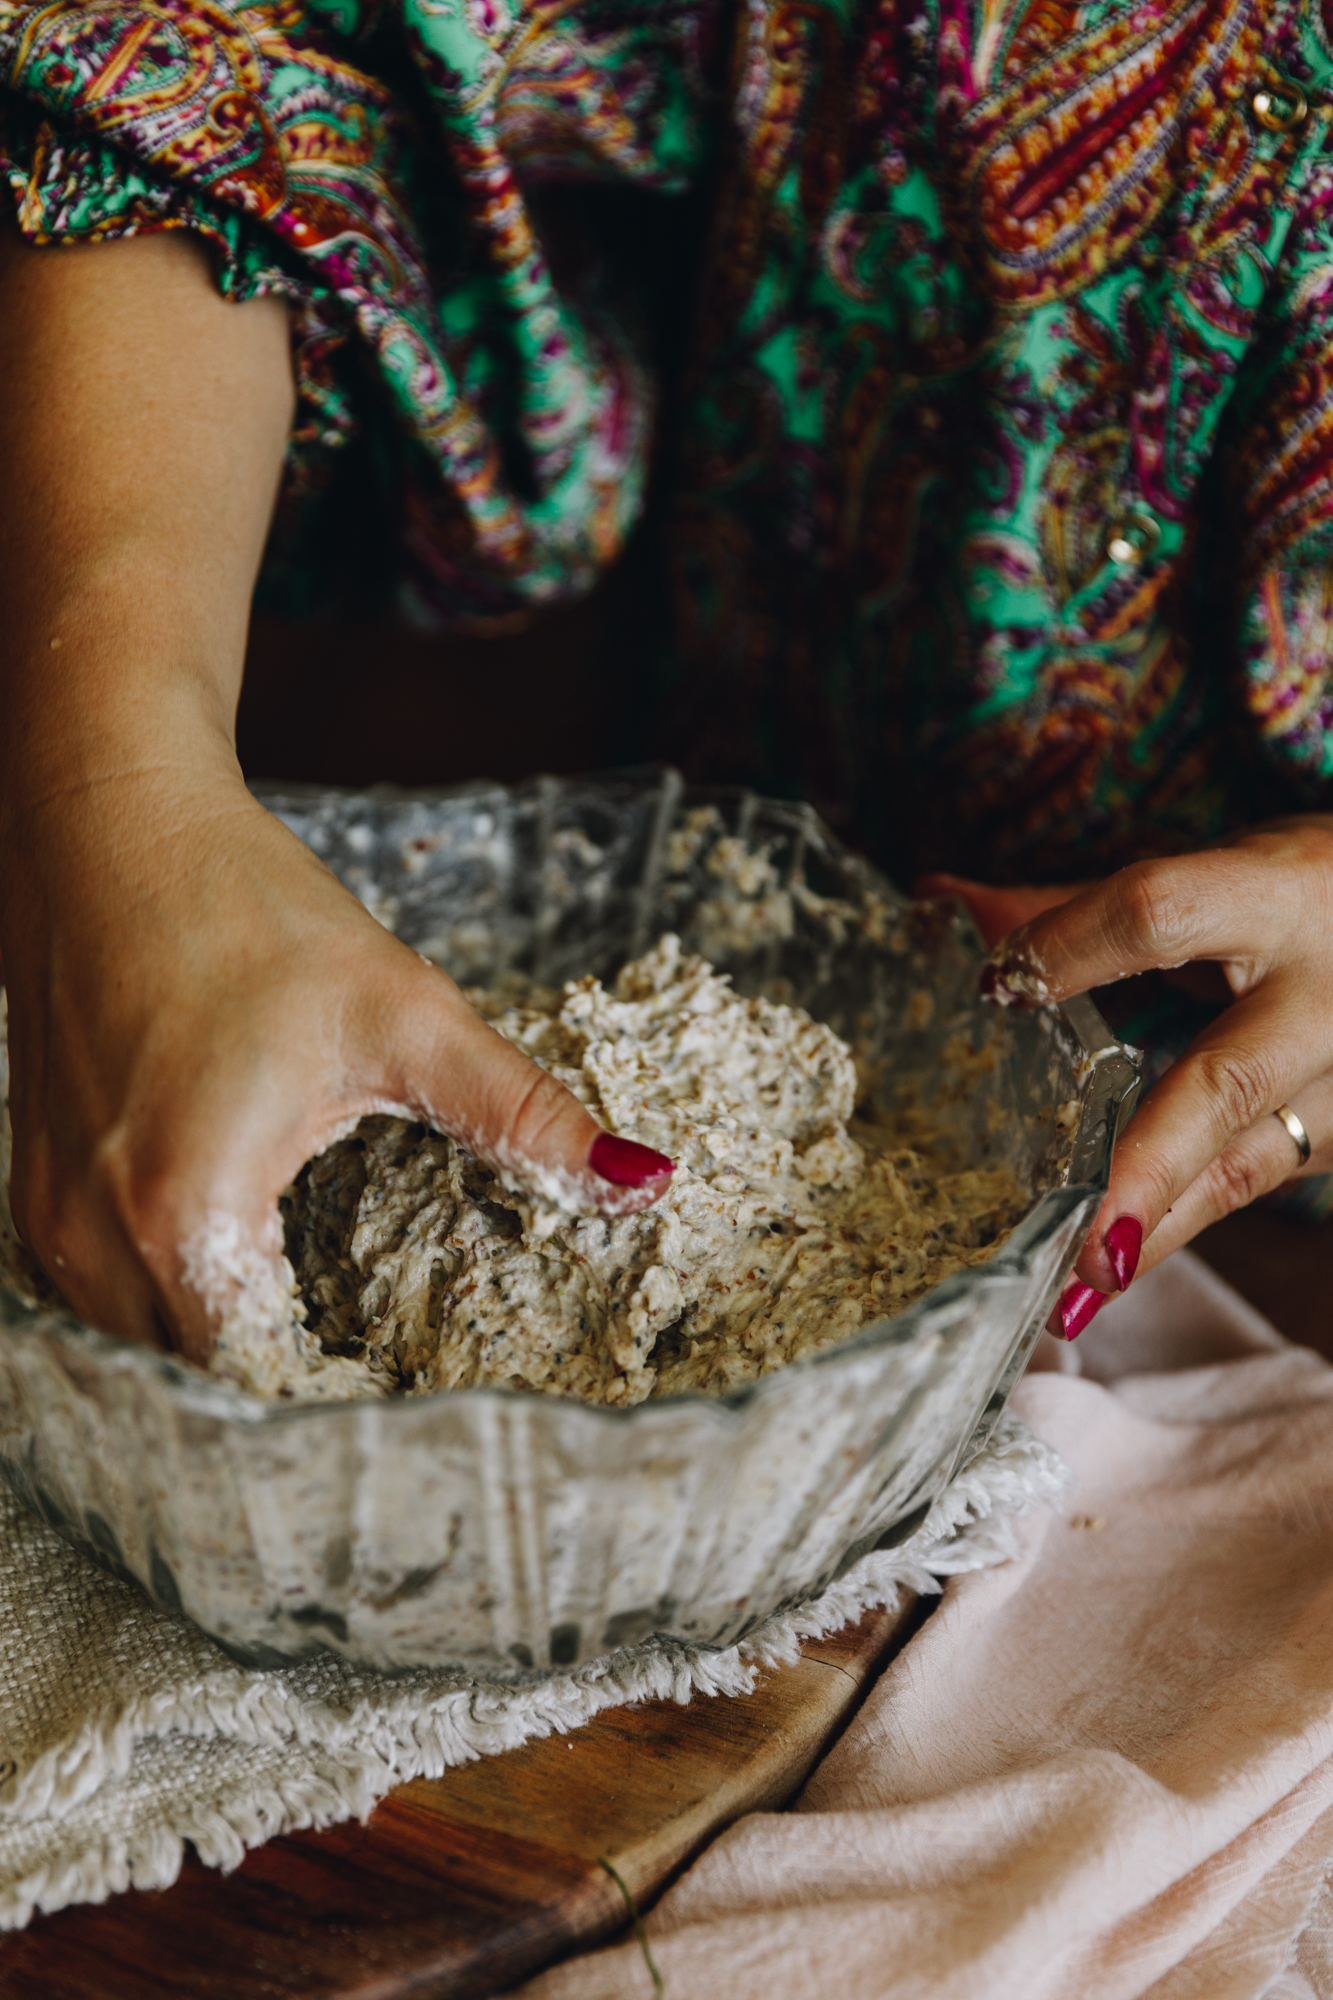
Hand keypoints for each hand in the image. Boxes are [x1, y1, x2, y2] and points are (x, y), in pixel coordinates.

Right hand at [0, 224, 667, 1363]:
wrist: (107, 819)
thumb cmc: (241, 906)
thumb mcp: (404, 1015)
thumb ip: (522, 1113)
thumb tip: (641, 1176)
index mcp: (185, 1210)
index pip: (258, 1385)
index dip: (336, 1410)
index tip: (408, 1407)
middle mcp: (93, 1236)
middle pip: (195, 1381)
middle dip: (284, 1392)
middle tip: (375, 1384)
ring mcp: (48, 1217)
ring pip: (138, 1347)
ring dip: (220, 1351)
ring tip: (311, 1343)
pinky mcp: (35, 1186)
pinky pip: (102, 1295)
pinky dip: (168, 1300)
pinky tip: (237, 1268)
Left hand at [919, 820, 1332, 1335]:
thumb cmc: (1303, 894)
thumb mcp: (1210, 876)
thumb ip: (1079, 901)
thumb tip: (943, 903)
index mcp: (1277, 893)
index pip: (1162, 915)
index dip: (1073, 946)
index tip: (995, 984)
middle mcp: (1321, 997)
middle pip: (1227, 1082)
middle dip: (1147, 1162)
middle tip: (1080, 1233)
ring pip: (1241, 1166)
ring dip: (1152, 1231)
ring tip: (1075, 1289)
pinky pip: (1242, 1186)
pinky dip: (1169, 1230)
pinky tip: (1103, 1277)